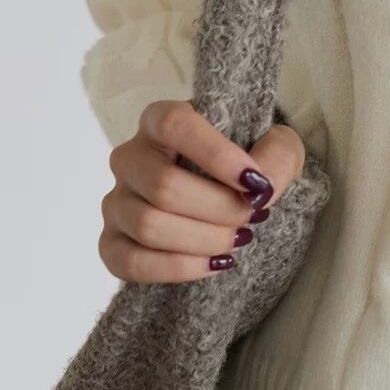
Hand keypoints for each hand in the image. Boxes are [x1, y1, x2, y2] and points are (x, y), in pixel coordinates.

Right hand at [97, 99, 306, 282]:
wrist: (234, 198)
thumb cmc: (249, 163)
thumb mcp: (277, 147)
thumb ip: (277, 155)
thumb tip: (260, 187)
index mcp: (160, 120)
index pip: (174, 125)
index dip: (215, 154)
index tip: (255, 182)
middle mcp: (130, 157)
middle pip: (163, 185)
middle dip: (219, 208)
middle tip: (254, 216)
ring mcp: (116, 201)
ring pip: (149, 225)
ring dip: (204, 239)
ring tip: (239, 238)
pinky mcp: (111, 243)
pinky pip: (130, 262)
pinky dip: (178, 268)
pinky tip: (215, 263)